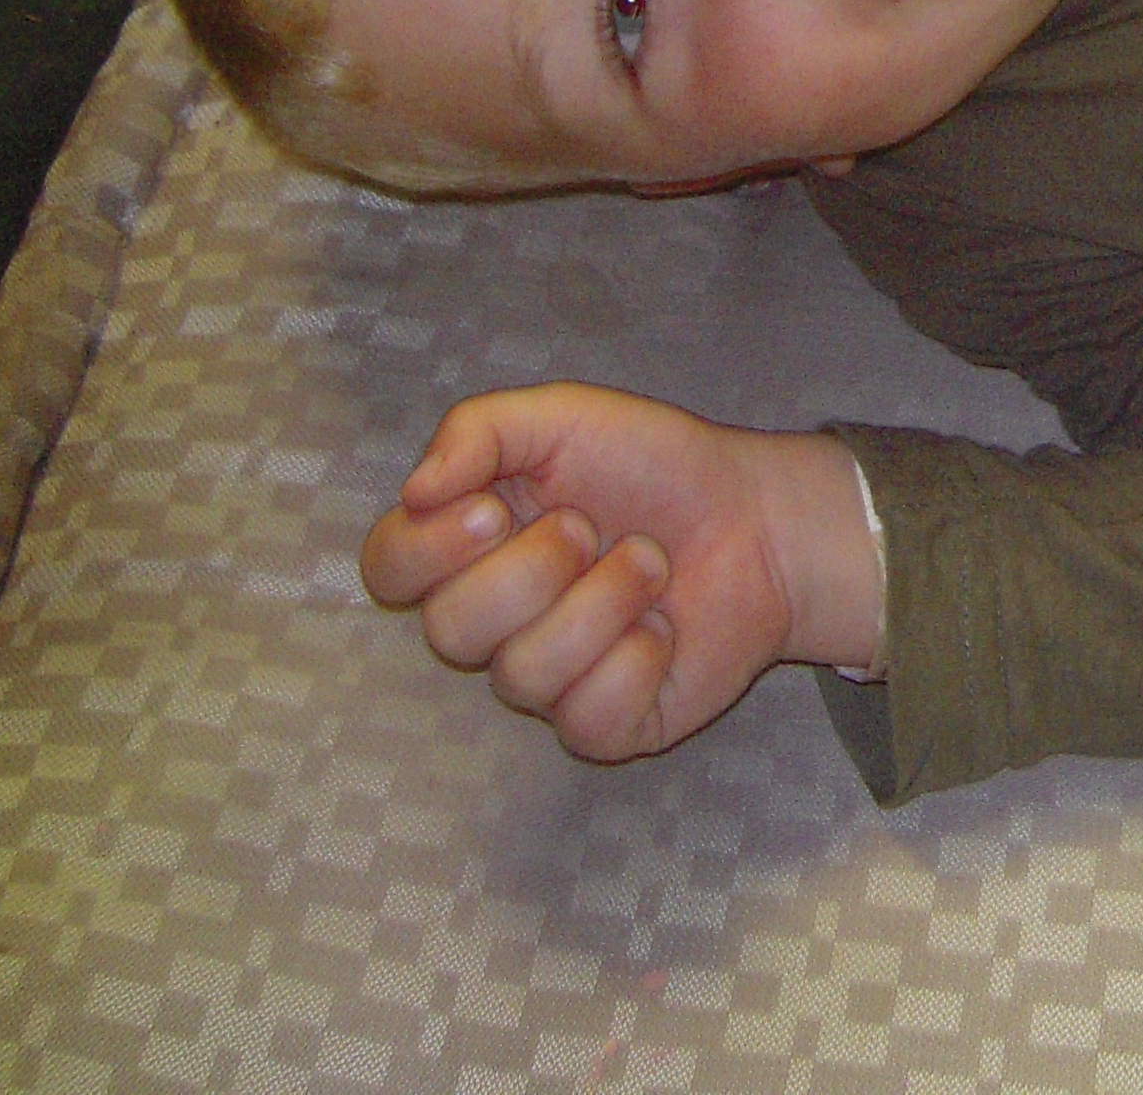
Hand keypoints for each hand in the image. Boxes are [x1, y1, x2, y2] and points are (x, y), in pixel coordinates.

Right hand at [361, 383, 882, 760]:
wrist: (755, 515)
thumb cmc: (654, 465)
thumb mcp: (563, 416)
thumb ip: (477, 431)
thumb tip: (415, 491)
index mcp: (468, 544)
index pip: (387, 569)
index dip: (426, 549)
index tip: (492, 508)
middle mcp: (495, 619)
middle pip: (448, 630)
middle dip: (532, 569)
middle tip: (590, 528)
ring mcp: (547, 680)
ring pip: (521, 675)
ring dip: (602, 602)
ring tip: (649, 564)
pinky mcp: (603, 725)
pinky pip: (586, 717)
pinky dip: (636, 658)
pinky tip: (664, 626)